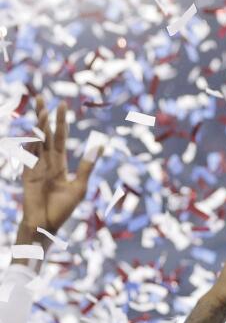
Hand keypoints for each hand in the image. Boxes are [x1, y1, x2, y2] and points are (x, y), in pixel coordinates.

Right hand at [20, 95, 100, 242]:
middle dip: (44, 117)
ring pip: (36, 141)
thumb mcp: (79, 186)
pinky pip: (29, 154)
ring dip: (38, 126)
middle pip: (45, 134)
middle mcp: (46, 162)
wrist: (47, 224)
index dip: (61, 122)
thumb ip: (87, 166)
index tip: (62, 105)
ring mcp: (35, 166)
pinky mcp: (27, 173)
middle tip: (43, 98)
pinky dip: (31, 142)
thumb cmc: (64, 209)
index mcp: (60, 164)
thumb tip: (101, 147)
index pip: (60, 138)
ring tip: (41, 110)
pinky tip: (35, 131)